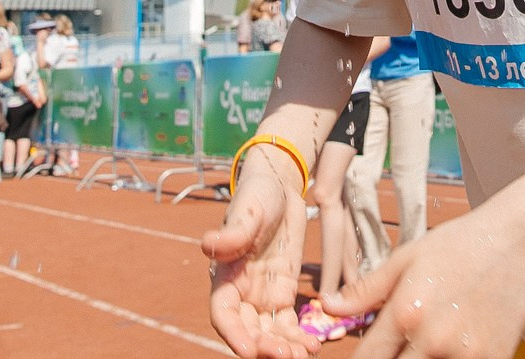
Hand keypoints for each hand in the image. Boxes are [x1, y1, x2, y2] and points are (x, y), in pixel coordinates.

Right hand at [204, 147, 313, 357]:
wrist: (281, 184)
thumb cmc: (258, 193)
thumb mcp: (248, 209)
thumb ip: (233, 232)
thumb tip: (208, 244)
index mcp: (225, 275)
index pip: (223, 313)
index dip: (233, 334)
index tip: (249, 350)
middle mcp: (240, 292)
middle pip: (249, 330)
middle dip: (265, 347)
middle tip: (289, 356)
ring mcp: (262, 295)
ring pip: (270, 332)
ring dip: (285, 348)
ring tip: (306, 355)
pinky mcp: (283, 292)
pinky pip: (289, 322)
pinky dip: (300, 336)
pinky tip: (316, 344)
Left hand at [327, 208, 524, 358]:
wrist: (517, 240)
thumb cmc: (459, 244)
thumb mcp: (406, 259)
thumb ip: (366, 291)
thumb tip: (328, 306)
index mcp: (405, 313)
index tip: (364, 358)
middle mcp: (433, 340)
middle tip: (396, 349)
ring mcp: (466, 355)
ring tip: (422, 347)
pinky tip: (449, 348)